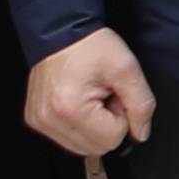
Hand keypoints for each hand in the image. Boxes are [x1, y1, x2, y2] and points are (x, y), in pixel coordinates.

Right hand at [22, 24, 155, 154]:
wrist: (59, 31)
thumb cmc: (89, 45)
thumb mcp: (127, 68)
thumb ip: (142, 104)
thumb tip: (141, 133)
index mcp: (70, 108)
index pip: (112, 139)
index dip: (121, 116)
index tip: (114, 94)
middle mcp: (50, 119)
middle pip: (97, 148)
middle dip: (108, 124)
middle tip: (104, 94)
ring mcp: (40, 121)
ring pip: (83, 147)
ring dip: (94, 126)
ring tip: (90, 97)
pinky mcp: (36, 120)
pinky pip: (67, 139)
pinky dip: (79, 125)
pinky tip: (78, 101)